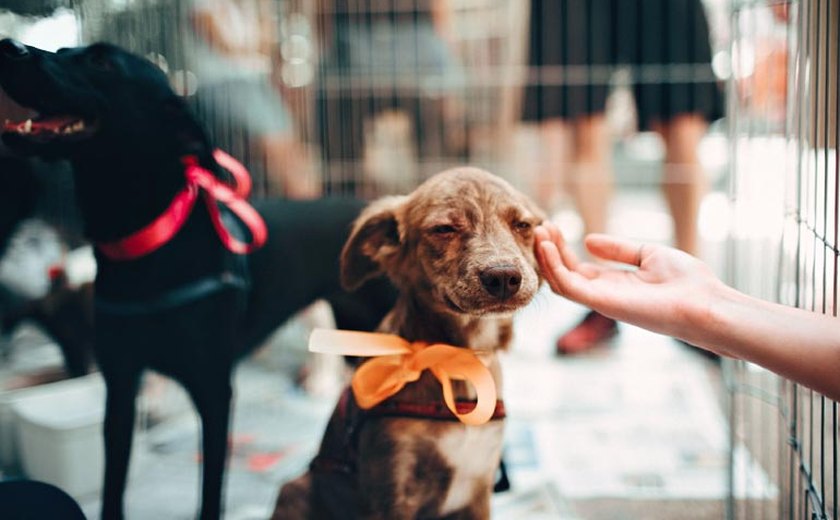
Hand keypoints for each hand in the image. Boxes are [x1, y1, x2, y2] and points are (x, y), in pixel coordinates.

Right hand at [534, 222, 724, 342]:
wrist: (705, 302)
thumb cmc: (686, 282)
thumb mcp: (649, 254)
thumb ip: (618, 249)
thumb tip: (588, 240)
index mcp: (614, 284)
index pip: (577, 268)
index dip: (561, 248)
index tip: (552, 226)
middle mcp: (604, 294)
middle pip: (564, 274)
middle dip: (549, 250)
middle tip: (540, 227)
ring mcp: (601, 300)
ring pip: (560, 281)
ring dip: (546, 257)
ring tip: (540, 232)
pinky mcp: (602, 303)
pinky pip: (568, 286)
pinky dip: (554, 267)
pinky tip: (548, 246)